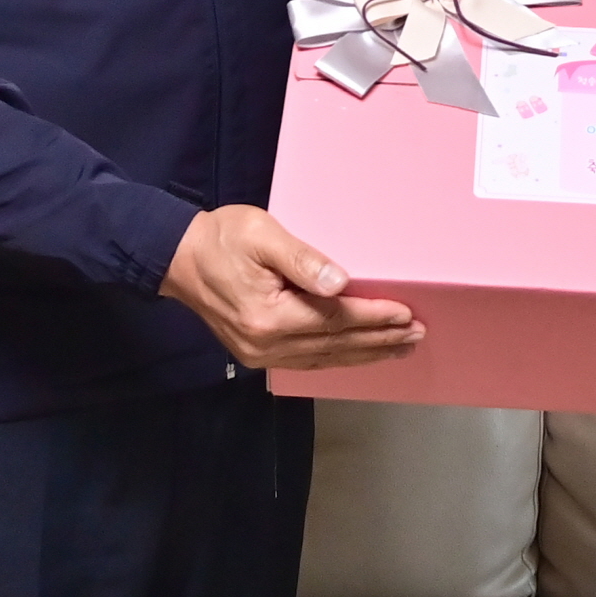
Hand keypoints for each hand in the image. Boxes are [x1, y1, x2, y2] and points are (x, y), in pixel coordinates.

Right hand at [159, 206, 423, 369]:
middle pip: (336, 344)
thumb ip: (302, 260)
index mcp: (270, 315)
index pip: (335, 318)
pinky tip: (359, 354)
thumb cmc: (221, 238)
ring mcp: (261, 354)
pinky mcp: (258, 353)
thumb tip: (341, 283)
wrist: (177, 258)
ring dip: (365, 353)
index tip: (406, 313)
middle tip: (418, 334)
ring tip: (401, 348)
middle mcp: (267, 343)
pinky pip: (308, 361)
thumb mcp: (262, 236)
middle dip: (380, 340)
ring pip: (326, 358)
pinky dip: (339, 357)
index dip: (374, 317)